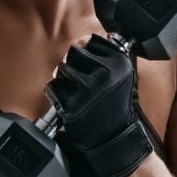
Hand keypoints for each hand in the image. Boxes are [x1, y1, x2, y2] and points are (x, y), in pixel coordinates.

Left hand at [44, 33, 154, 176]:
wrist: (113, 136)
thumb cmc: (116, 105)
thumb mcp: (123, 76)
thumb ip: (107, 56)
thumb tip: (84, 39)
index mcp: (119, 63)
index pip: (91, 40)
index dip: (86, 50)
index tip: (89, 62)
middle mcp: (104, 74)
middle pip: (73, 52)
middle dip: (72, 63)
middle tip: (79, 77)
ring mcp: (87, 89)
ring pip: (61, 69)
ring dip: (64, 78)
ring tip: (75, 91)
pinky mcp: (71, 103)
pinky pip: (53, 87)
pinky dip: (56, 93)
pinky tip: (69, 100)